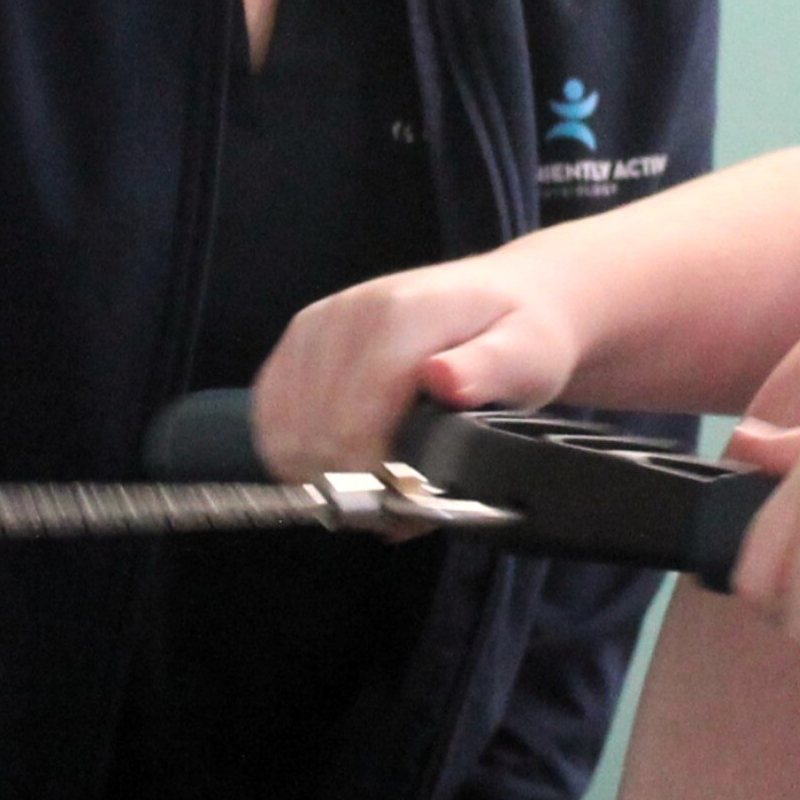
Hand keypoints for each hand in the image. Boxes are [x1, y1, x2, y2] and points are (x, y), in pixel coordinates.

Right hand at [256, 258, 581, 478]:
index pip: (353, 420)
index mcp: (400, 316)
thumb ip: (489, 370)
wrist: (505, 295)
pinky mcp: (300, 339)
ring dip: (319, 470)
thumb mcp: (529, 353)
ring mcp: (317, 324)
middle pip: (314, 432)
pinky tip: (337, 462)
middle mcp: (346, 313)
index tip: (408, 504)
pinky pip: (270, 412)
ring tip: (372, 483)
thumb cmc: (520, 335)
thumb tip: (441, 379)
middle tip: (396, 502)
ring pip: (284, 429)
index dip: (373, 477)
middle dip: (350, 480)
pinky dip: (295, 449)